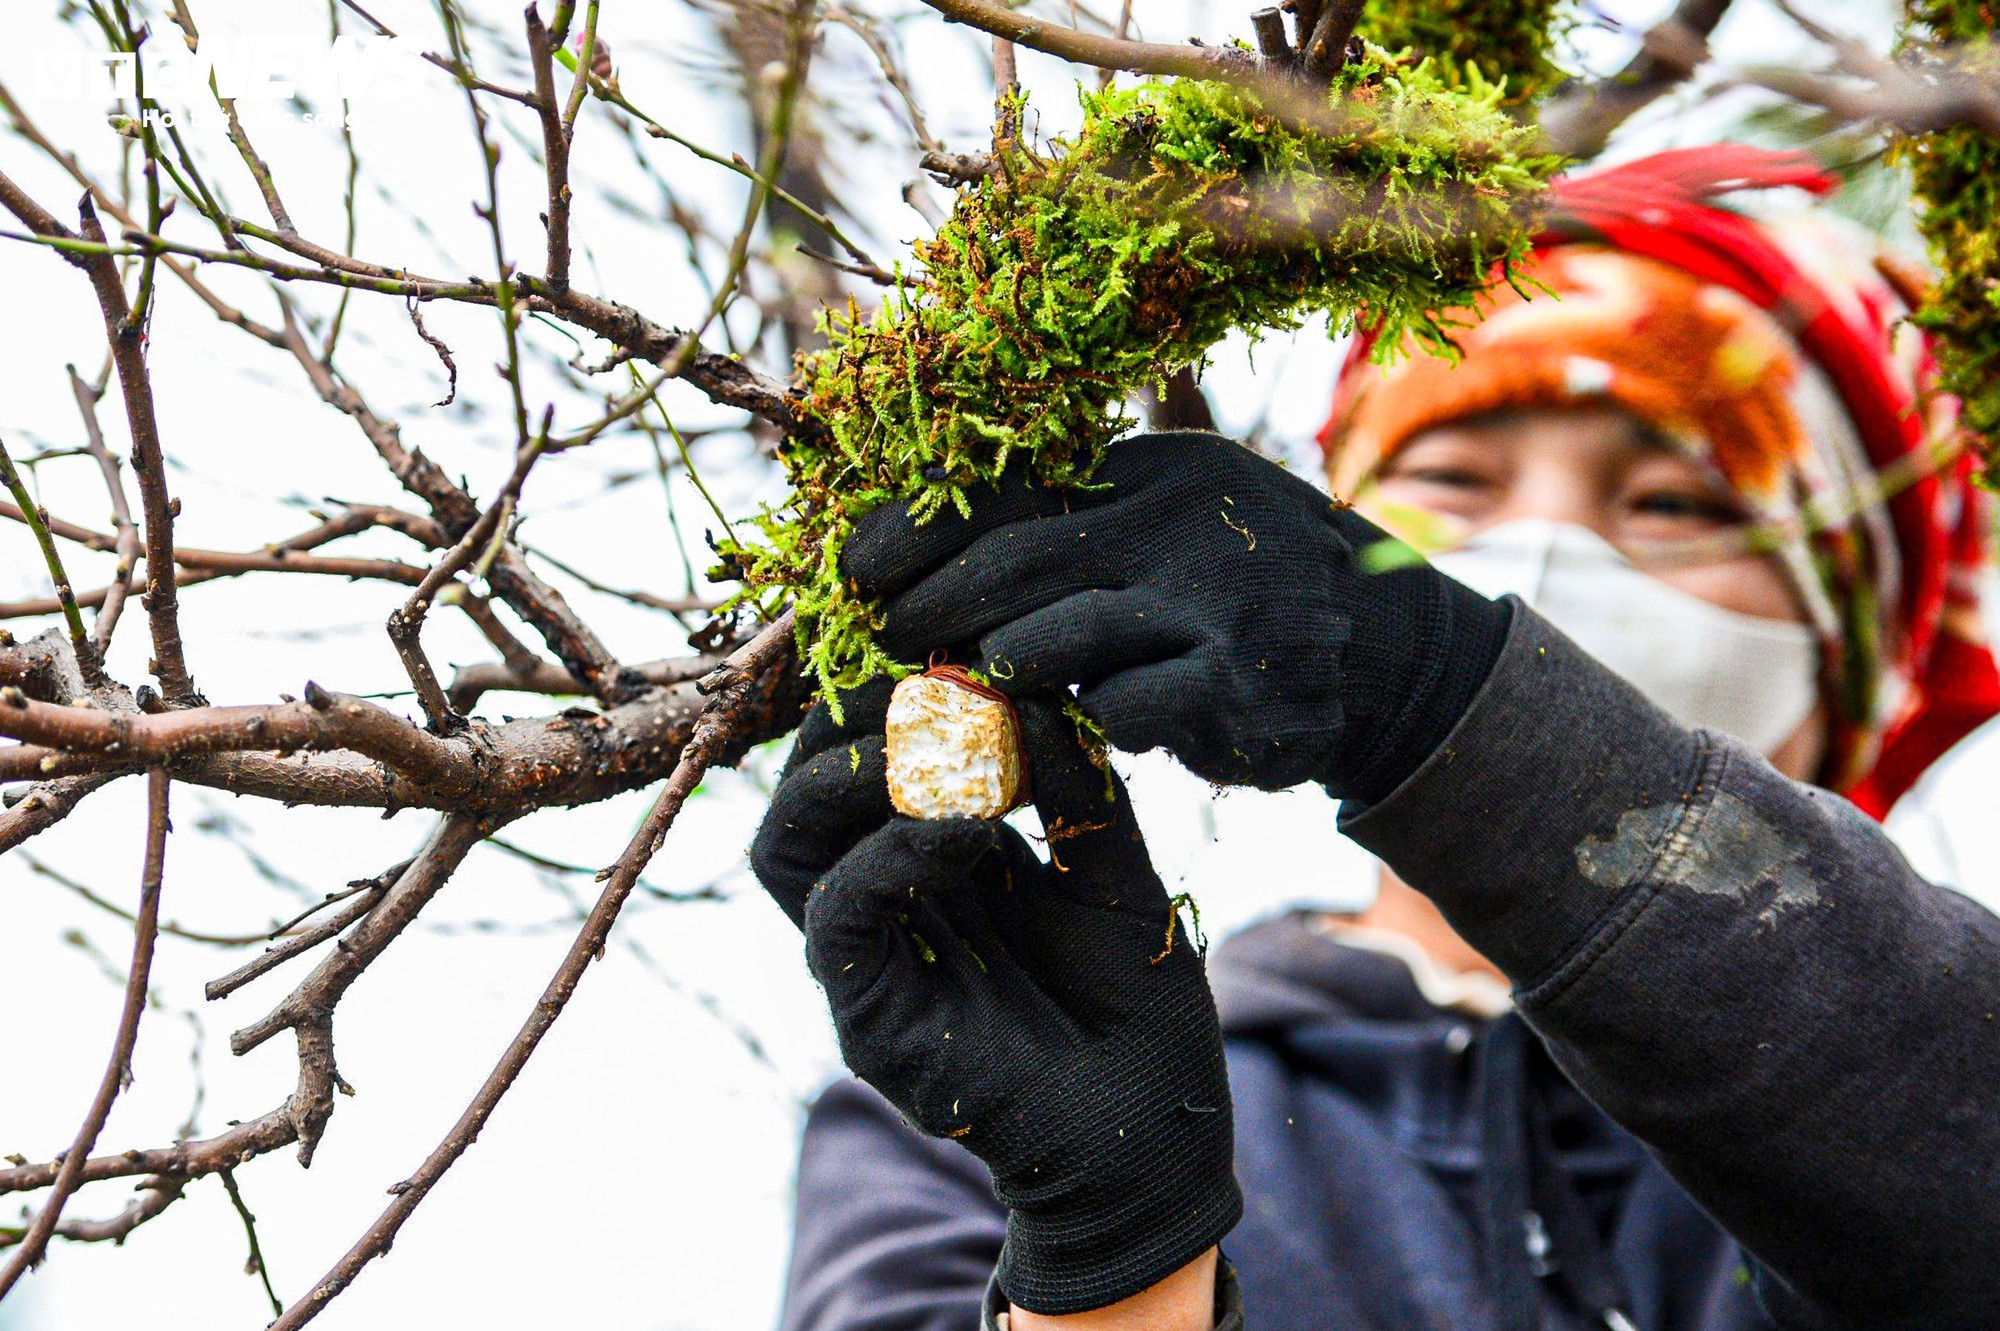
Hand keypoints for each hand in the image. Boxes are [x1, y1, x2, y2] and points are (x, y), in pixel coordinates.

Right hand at [750, 687, 1240, 1315]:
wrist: (1155, 1137)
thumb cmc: (1134, 1003)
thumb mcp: (1116, 868)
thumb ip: (1076, 784)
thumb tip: (1033, 692)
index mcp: (931, 855)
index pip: (861, 754)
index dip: (884, 690)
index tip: (945, 637)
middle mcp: (882, 901)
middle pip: (800, 787)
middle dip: (851, 717)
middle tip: (926, 675)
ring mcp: (867, 960)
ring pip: (784, 845)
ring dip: (845, 775)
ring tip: (931, 739)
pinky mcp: (868, 1016)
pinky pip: (835, 917)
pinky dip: (885, 854)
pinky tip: (962, 828)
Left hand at [840, 431, 1511, 800]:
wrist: (1381, 657)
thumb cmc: (1237, 592)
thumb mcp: (1166, 525)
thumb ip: (1073, 528)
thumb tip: (922, 549)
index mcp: (1158, 471)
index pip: (1008, 486)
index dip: (916, 529)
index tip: (852, 569)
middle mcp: (1187, 522)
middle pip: (1014, 563)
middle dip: (928, 608)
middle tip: (878, 643)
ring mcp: (1216, 605)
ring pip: (1052, 641)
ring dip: (996, 673)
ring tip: (966, 688)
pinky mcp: (1234, 689)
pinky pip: (1117, 709)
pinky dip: (1082, 722)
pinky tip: (1074, 725)